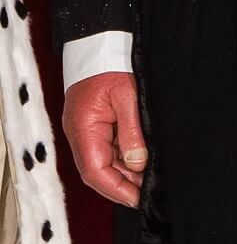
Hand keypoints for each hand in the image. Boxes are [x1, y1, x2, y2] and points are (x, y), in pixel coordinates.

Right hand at [63, 71, 145, 207]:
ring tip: (150, 179)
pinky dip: (122, 159)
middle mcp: (80, 135)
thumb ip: (132, 131)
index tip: (139, 199)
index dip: (117, 189)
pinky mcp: (93, 126)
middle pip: (98, 172)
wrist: (98, 44)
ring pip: (103, 163)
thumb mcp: (128, 96)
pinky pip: (105, 150)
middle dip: (123, 185)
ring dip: (124, 173)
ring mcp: (85, 131)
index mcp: (83, 129)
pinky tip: (141, 162)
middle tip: (150, 191)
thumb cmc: (111, 65)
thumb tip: (138, 164)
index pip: (96, 172)